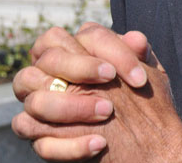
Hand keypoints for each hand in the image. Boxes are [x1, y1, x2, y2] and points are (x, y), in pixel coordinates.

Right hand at [12, 24, 181, 161]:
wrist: (141, 140)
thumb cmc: (137, 97)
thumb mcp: (146, 75)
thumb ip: (140, 55)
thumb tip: (137, 40)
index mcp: (75, 49)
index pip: (83, 36)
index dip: (111, 51)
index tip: (138, 76)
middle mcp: (49, 73)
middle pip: (49, 59)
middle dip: (81, 68)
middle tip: (111, 81)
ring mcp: (38, 105)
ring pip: (36, 100)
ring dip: (71, 107)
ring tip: (107, 112)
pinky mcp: (39, 137)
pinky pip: (38, 140)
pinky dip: (68, 145)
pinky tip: (99, 144)